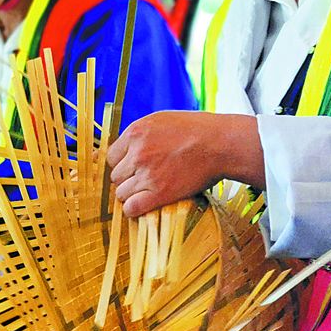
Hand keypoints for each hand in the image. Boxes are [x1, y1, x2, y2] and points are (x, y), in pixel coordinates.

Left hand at [107, 111, 262, 217]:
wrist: (220, 144)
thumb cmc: (196, 130)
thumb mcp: (161, 121)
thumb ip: (141, 134)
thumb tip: (126, 148)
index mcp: (135, 132)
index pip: (111, 156)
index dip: (122, 164)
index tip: (134, 167)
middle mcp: (137, 153)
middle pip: (116, 176)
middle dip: (128, 179)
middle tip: (145, 179)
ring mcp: (146, 174)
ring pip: (121, 193)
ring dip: (132, 195)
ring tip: (149, 192)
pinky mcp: (159, 193)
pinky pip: (132, 208)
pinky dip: (135, 210)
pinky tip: (146, 205)